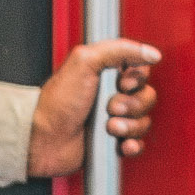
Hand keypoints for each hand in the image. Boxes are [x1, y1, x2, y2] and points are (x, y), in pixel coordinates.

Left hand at [29, 42, 160, 177]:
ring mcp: (113, 119)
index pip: (141, 71)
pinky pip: (137, 143)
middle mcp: (111, 95)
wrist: (43, 139)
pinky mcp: (113, 142)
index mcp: (105, 74)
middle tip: (110, 107)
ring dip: (129, 125)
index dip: (137, 79)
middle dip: (132, 104)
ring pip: (143, 121)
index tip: (123, 83)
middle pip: (146, 96)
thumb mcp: (84, 62)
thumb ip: (119, 50)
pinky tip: (120, 143)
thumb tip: (151, 53)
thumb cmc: (57, 102)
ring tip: (108, 126)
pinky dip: (132, 144)